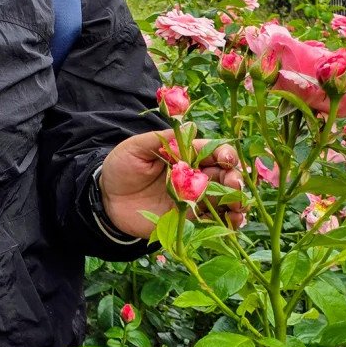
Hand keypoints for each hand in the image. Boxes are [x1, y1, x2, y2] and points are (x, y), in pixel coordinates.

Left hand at [99, 131, 244, 238]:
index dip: (225, 154)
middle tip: (233, 185)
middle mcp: (194, 175)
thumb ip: (159, 139)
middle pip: (226, 174)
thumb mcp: (134, 149)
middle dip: (235, 179)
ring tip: (238, 207)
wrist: (106, 199)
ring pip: (226, 198)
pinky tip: (233, 221)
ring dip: (238, 201)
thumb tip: (188, 125)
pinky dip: (229, 221)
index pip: (213, 151)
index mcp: (185, 154)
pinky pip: (215, 220)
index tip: (227, 160)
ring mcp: (194, 197)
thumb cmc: (120, 168)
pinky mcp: (189, 218)